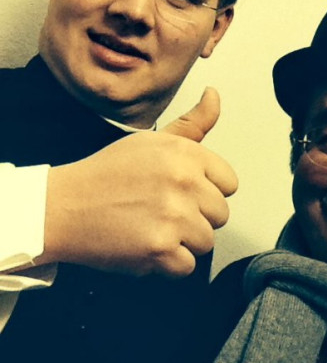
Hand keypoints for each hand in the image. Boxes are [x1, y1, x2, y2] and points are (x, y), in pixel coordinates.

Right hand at [37, 88, 237, 276]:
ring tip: (151, 227)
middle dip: (195, 218)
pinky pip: (186, 267)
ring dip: (181, 242)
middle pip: (220, 215)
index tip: (181, 192)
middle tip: (160, 211)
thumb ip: (193, 124)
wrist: (61, 207)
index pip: (229, 184)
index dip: (206, 192)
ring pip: (206, 242)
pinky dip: (167, 264)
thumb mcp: (152, 141)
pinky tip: (144, 245)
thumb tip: (214, 95)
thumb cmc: (107, 175)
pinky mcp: (160, 247)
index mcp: (185, 154)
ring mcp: (173, 216)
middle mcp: (183, 181)